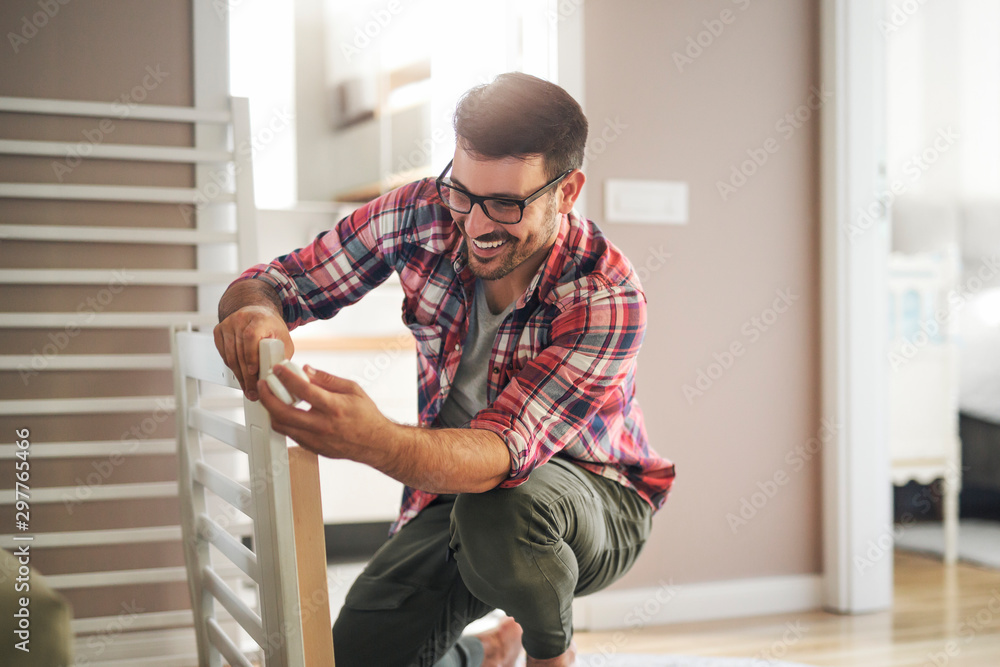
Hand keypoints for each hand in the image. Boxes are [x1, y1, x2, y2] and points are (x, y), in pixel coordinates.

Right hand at [214, 306, 293, 399]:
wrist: (257, 313)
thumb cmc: (271, 327)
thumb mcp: (283, 338)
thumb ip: (281, 354)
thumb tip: (277, 375)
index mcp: (259, 319)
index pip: (251, 337)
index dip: (251, 356)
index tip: (253, 371)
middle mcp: (241, 319)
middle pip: (239, 350)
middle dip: (246, 375)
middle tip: (252, 391)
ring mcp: (228, 324)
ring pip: (229, 355)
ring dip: (238, 375)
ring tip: (246, 388)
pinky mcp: (219, 330)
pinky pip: (223, 354)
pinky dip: (231, 366)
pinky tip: (239, 375)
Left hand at [257, 364, 392, 461]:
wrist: (376, 443)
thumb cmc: (367, 416)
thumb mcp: (353, 389)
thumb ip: (327, 379)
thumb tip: (306, 371)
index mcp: (334, 407)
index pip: (303, 390)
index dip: (286, 377)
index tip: (278, 370)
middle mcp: (323, 425)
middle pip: (283, 412)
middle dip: (267, 396)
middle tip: (264, 386)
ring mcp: (316, 440)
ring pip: (282, 426)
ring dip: (272, 411)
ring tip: (273, 398)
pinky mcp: (313, 448)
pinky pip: (291, 434)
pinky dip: (285, 422)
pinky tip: (287, 412)